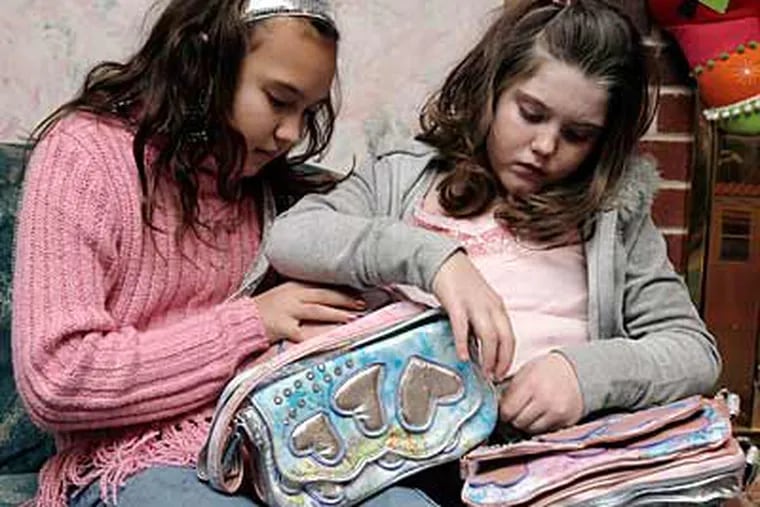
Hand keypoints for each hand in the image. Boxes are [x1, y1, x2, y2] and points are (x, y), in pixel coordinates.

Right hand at [253, 281, 364, 342]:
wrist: (241, 322)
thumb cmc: (265, 310)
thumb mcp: (284, 295)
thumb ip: (304, 295)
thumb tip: (328, 300)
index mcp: (294, 286)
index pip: (322, 285)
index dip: (342, 289)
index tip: (358, 292)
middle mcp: (292, 295)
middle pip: (324, 295)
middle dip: (345, 300)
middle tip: (362, 304)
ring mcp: (287, 310)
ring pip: (318, 311)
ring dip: (338, 314)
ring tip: (353, 318)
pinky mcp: (283, 327)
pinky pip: (304, 334)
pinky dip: (319, 337)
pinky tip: (331, 339)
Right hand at [432, 251, 514, 379]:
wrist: (445, 262)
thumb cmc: (462, 284)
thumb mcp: (480, 303)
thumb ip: (483, 322)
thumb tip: (482, 348)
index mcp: (498, 307)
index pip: (510, 337)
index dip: (508, 357)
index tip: (502, 372)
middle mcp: (491, 306)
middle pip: (504, 338)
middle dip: (501, 361)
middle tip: (494, 376)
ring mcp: (475, 305)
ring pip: (489, 335)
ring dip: (487, 357)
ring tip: (483, 371)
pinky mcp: (457, 303)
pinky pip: (463, 327)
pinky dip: (464, 344)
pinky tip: (463, 356)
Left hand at [499, 353, 583, 433]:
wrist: (575, 373)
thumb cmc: (546, 371)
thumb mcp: (525, 373)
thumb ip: (510, 391)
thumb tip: (497, 409)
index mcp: (531, 383)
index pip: (508, 410)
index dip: (503, 411)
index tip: (505, 409)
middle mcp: (545, 399)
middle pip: (518, 422)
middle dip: (514, 418)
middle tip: (517, 410)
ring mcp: (557, 412)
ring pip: (530, 430)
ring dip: (526, 423)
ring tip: (530, 411)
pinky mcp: (566, 422)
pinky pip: (545, 432)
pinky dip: (540, 426)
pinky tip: (542, 414)